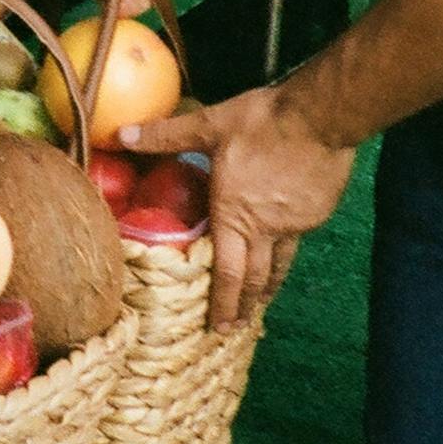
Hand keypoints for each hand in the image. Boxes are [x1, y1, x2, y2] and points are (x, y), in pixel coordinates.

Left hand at [119, 86, 355, 328]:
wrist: (321, 116)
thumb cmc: (262, 122)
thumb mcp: (208, 125)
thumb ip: (165, 135)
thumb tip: (120, 134)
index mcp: (235, 214)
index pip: (228, 272)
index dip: (223, 302)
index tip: (218, 327)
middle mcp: (265, 228)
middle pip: (256, 278)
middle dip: (245, 305)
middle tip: (236, 326)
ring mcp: (295, 224)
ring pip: (280, 263)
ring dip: (269, 285)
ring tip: (262, 299)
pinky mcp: (316, 213)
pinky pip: (297, 238)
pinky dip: (286, 250)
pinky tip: (282, 243)